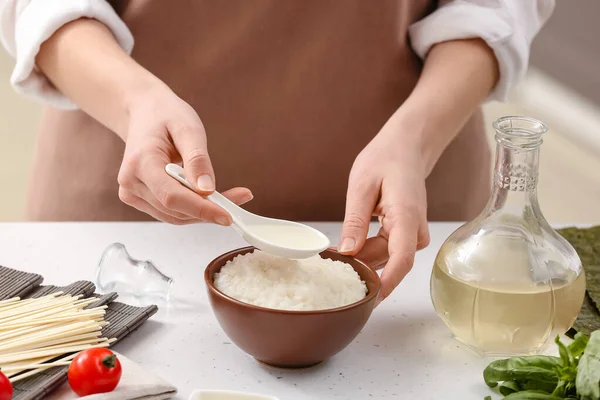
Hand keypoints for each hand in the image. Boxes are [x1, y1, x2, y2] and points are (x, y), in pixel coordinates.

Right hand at [117, 85, 251, 224]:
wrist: (144, 112)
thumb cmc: (165, 115)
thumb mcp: (188, 128)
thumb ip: (197, 159)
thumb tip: (207, 189)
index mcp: (140, 162)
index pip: (172, 196)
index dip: (201, 209)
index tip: (228, 216)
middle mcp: (131, 182)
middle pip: (175, 210)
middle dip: (210, 209)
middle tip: (241, 197)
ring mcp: (132, 193)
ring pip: (175, 216)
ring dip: (204, 212)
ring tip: (231, 198)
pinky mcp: (139, 199)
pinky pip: (171, 212)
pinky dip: (193, 209)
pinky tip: (210, 198)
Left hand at [339, 114, 429, 303]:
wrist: (407, 148)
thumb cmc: (386, 159)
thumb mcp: (361, 186)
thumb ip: (355, 221)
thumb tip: (348, 252)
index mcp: (407, 216)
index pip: (401, 259)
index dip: (387, 283)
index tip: (370, 299)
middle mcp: (415, 229)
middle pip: (387, 261)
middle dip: (360, 267)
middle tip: (328, 267)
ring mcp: (413, 234)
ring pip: (384, 258)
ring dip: (361, 259)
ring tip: (334, 254)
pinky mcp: (406, 235)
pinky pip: (385, 250)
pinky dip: (366, 251)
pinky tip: (347, 249)